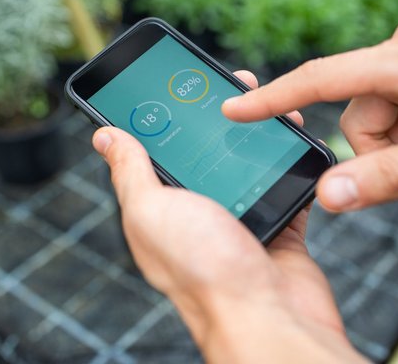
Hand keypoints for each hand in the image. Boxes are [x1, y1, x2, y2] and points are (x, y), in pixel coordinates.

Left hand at [93, 71, 364, 363]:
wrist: (268, 316)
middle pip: (206, 151)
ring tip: (270, 103)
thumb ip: (131, 172)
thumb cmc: (204, 271)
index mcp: (160, 211)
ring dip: (259, 132)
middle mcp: (198, 216)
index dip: (162, 115)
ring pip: (248, 163)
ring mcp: (240, 221)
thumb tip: (104, 137)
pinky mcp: (278, 228)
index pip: (154, 152)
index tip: (175, 81)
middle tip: (233, 82)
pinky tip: (294, 137)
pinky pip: (284, 184)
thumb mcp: (152, 210)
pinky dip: (291, 162)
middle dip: (219, 114)